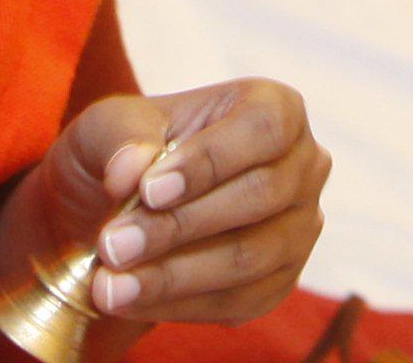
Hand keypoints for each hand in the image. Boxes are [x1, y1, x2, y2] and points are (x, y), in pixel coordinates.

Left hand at [0, 78, 327, 331]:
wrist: (124, 204)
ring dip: (173, 277)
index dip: (210, 161)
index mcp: (275, 107)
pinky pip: (237, 302)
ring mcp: (299, 228)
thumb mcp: (110, 124)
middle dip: (178, 227)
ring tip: (109, 285)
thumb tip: (129, 170)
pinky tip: (129, 300)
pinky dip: (177, 305)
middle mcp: (303, 166)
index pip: (263, 128)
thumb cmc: (130, 149)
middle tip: (113, 246)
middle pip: (258, 197)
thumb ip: (120, 137)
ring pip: (249, 259)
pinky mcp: (280, 282)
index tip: (149, 191)